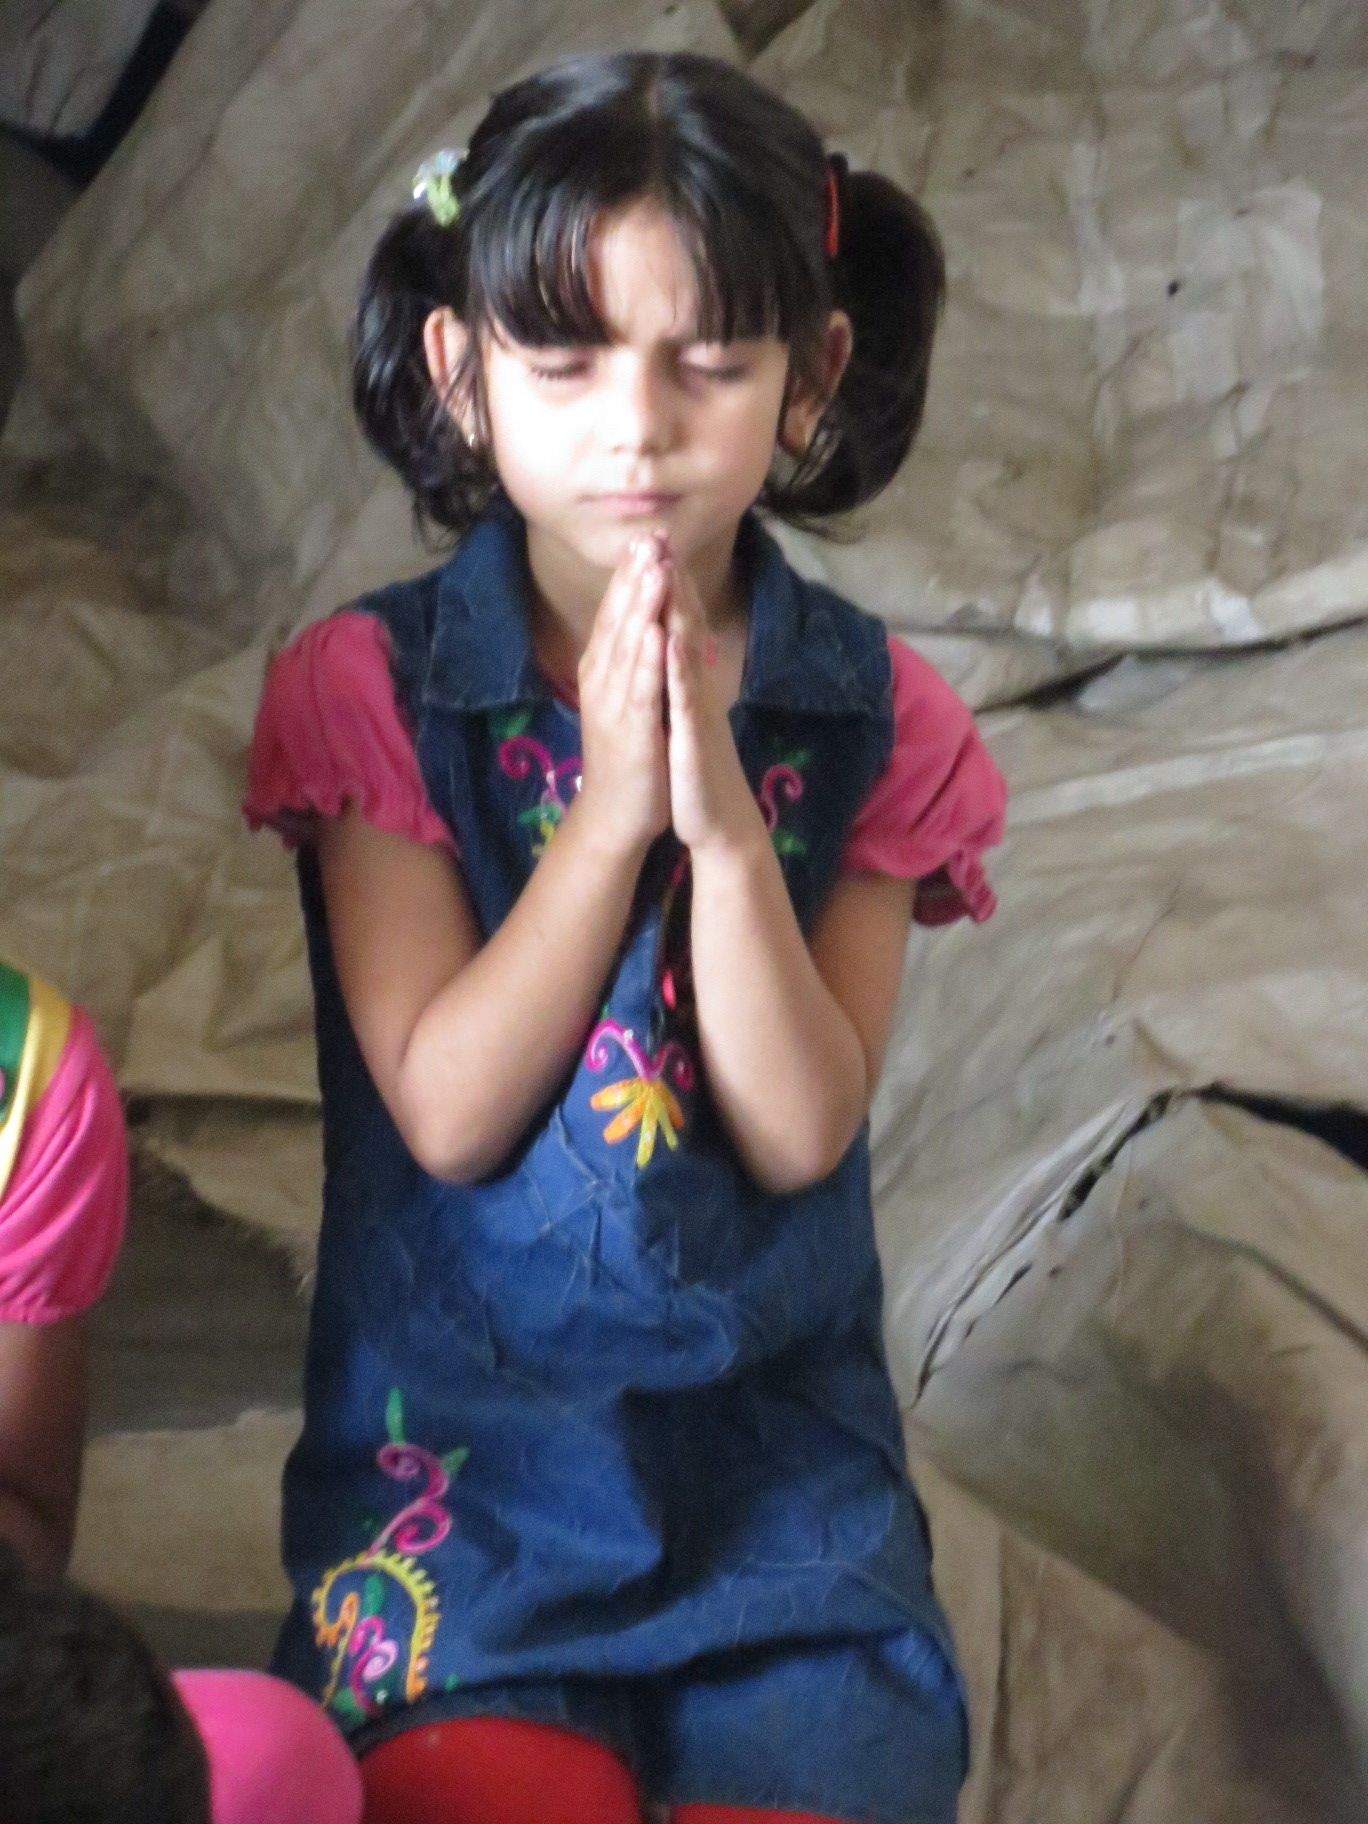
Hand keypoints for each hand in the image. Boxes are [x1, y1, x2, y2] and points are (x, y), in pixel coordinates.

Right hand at [573, 535, 671, 860]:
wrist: (616, 813)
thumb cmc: (629, 755)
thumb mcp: (629, 699)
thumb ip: (633, 662)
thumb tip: (644, 624)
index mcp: (603, 669)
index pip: (616, 613)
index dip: (630, 575)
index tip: (646, 537)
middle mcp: (602, 679)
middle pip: (618, 619)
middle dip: (634, 576)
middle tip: (648, 535)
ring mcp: (614, 703)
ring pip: (626, 645)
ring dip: (639, 604)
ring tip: (652, 566)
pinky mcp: (631, 729)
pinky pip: (639, 687)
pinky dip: (645, 657)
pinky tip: (654, 629)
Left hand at [663, 551, 767, 858]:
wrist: (717, 819)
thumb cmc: (696, 768)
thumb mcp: (684, 715)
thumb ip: (682, 678)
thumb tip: (678, 645)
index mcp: (686, 682)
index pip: (676, 624)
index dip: (666, 583)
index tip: (652, 541)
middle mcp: (694, 687)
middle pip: (684, 625)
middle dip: (671, 580)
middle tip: (660, 533)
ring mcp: (696, 710)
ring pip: (685, 651)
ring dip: (677, 610)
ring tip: (665, 568)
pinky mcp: (693, 737)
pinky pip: (684, 696)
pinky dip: (676, 666)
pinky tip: (668, 638)